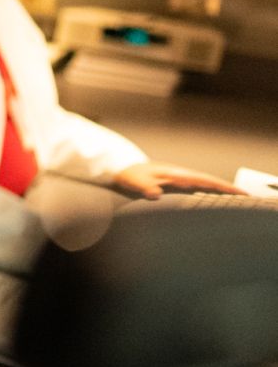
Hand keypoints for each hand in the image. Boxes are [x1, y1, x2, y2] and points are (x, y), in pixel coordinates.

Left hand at [113, 162, 244, 198]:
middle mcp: (180, 174)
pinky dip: (207, 191)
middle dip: (226, 189)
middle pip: (209, 182)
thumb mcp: (135, 181)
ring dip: (218, 190)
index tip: (238, 193)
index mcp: (176, 173)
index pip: (205, 181)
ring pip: (204, 184)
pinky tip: (211, 198)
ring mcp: (178, 177)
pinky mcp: (174, 182)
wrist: (122, 168)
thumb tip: (155, 195)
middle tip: (245, 197)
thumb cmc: (130, 175)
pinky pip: (196, 187)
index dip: (222, 187)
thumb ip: (145, 188)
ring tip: (234, 199)